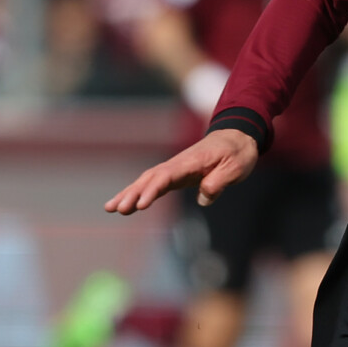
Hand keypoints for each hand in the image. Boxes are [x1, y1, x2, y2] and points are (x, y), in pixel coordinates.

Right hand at [105, 128, 259, 213]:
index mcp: (191, 162)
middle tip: (115, 209)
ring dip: (128, 193)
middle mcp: (177, 164)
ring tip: (110, 208)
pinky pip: (153, 184)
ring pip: (146, 181)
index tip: (140, 204)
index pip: (166, 176)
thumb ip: (219, 181)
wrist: (237, 137)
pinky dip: (139, 193)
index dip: (152, 190)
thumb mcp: (236, 167)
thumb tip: (203, 198)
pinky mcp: (175, 175)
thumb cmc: (237, 152)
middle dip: (131, 193)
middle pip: (150, 178)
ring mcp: (174, 169)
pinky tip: (127, 205)